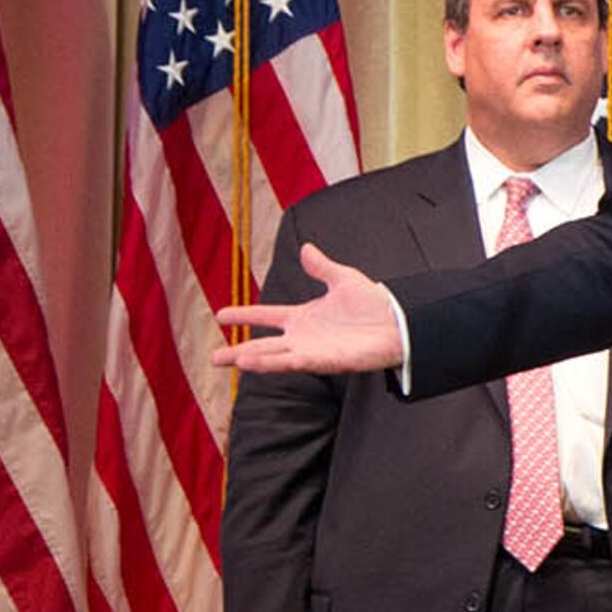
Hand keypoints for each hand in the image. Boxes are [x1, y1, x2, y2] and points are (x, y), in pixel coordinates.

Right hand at [216, 243, 402, 375]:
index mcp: (304, 317)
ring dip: (251, 359)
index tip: (220, 315)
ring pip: (274, 357)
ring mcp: (312, 351)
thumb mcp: (343, 279)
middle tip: (213, 357)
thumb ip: (322, 267)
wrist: (398, 323)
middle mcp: (303, 337)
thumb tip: (306, 248)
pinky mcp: (323, 362)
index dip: (245, 316)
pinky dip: (272, 363)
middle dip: (238, 351)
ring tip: (227, 360)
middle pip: (263, 345)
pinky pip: (293, 363)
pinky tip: (253, 363)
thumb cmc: (374, 304)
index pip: (267, 316)